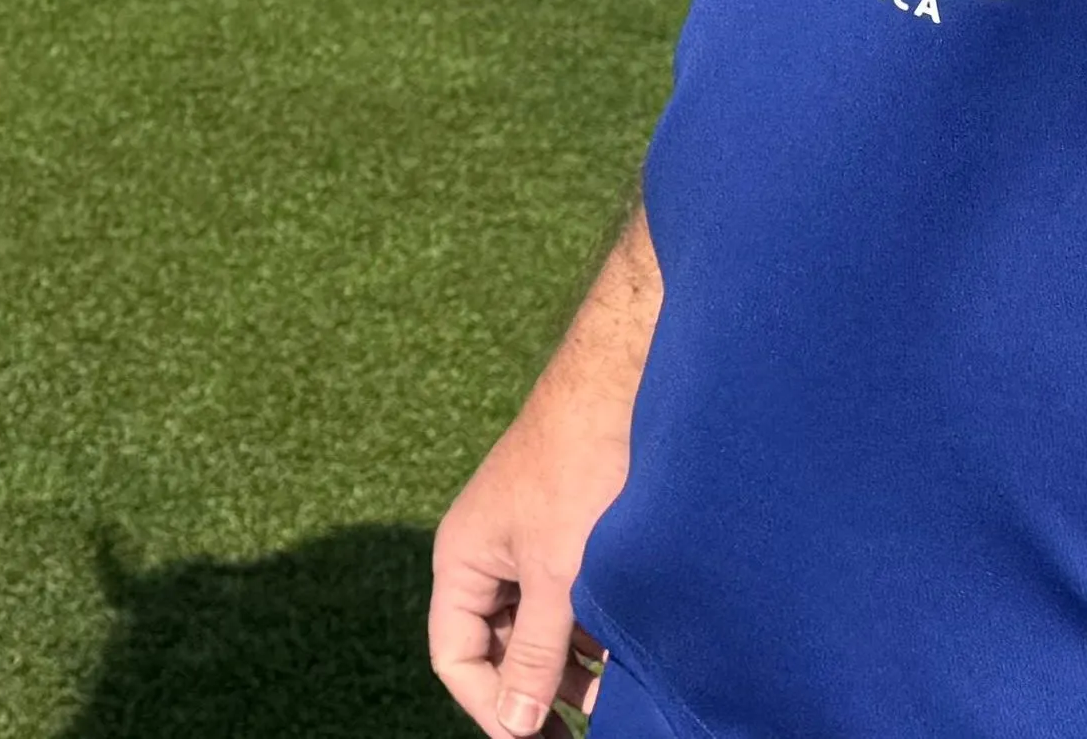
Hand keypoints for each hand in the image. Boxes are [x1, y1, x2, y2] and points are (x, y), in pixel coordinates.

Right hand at [429, 212, 655, 738]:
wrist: (628, 382)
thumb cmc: (581, 465)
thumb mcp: (557, 573)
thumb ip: (534, 652)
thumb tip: (515, 725)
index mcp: (462, 560)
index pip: (456, 658)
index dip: (493, 705)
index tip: (541, 738)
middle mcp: (488, 557)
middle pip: (496, 649)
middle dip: (536, 692)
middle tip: (581, 730)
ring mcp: (531, 547)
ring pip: (538, 630)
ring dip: (572, 668)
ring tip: (616, 695)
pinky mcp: (572, 538)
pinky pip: (570, 604)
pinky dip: (595, 634)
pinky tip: (630, 655)